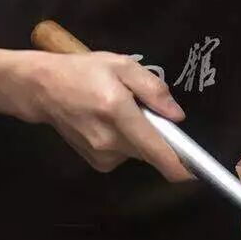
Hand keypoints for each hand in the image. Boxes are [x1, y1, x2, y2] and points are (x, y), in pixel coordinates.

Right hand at [11, 51, 191, 182]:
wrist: (41, 90)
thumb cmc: (83, 72)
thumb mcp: (121, 66)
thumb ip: (152, 89)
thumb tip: (177, 116)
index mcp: (118, 113)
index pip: (157, 151)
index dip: (181, 167)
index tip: (199, 173)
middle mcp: (110, 141)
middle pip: (152, 152)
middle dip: (159, 137)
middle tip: (144, 111)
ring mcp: (101, 155)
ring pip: (139, 153)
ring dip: (140, 137)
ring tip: (119, 113)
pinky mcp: (97, 162)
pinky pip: (125, 155)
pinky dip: (125, 142)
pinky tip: (108, 124)